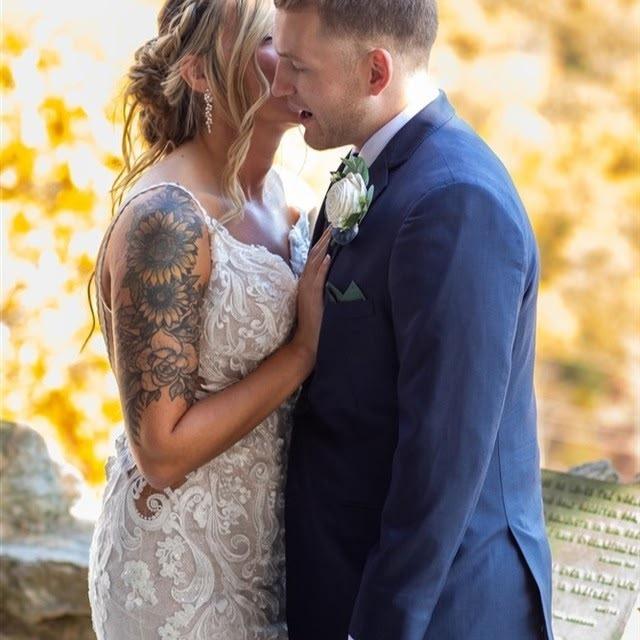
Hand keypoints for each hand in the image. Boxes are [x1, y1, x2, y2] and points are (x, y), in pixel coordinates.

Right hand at [291, 226, 332, 368]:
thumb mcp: (320, 300)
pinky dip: (322, 267)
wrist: (306, 341)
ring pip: (314, 262)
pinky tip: (328, 256)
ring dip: (323, 247)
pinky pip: (316, 278)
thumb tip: (335, 274)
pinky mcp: (311, 297)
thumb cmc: (316, 323)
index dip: (322, 243)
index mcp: (306, 281)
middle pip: (314, 255)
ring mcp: (306, 288)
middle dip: (324, 239)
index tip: (331, 230)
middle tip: (334, 224)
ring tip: (332, 233)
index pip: (314, 257)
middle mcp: (304, 282)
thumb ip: (324, 286)